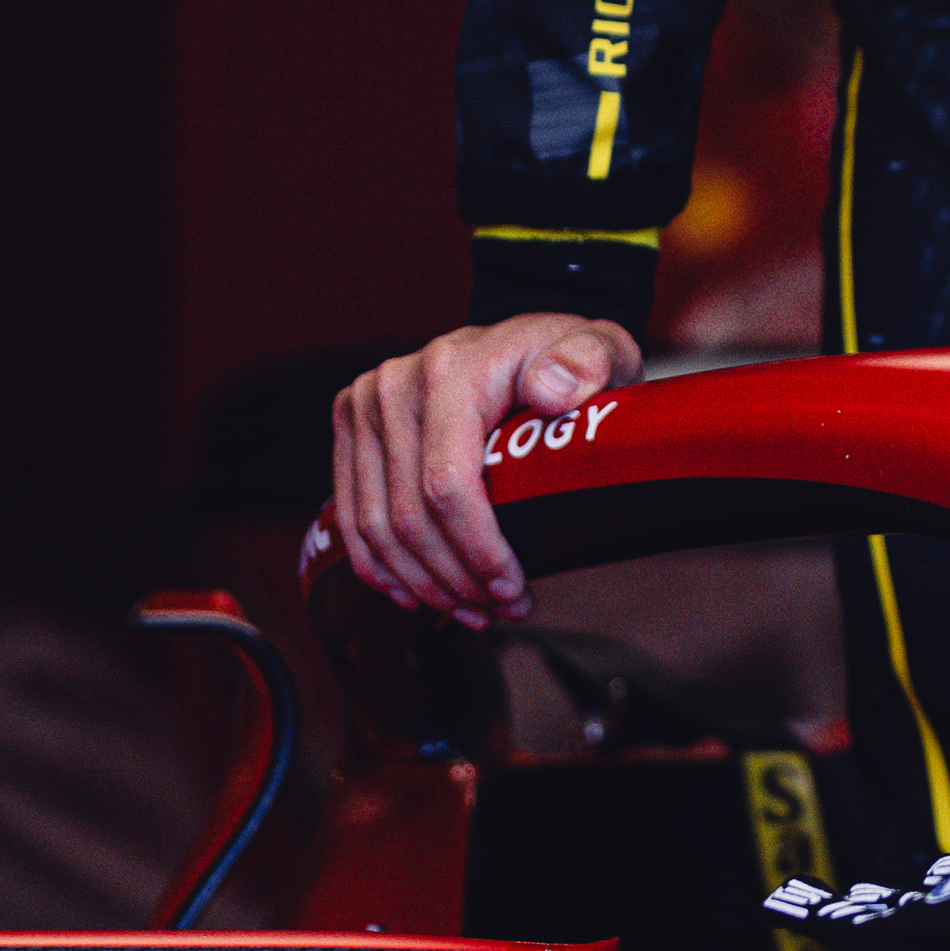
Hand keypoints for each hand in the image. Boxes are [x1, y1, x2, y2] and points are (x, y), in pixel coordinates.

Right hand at [327, 316, 636, 626]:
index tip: (512, 587)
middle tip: (500, 609)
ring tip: (471, 610)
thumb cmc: (559, 355)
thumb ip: (588, 360)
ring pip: (377, 528)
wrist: (516, 340)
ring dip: (423, 584)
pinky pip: (352, 517)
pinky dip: (383, 568)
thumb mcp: (597, 346)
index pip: (447, 484)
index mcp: (450, 371)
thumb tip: (553, 392)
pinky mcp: (352, 429)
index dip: (477, 548)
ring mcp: (365, 408)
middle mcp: (394, 387)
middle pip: (409, 515)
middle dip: (456, 578)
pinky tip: (419, 595)